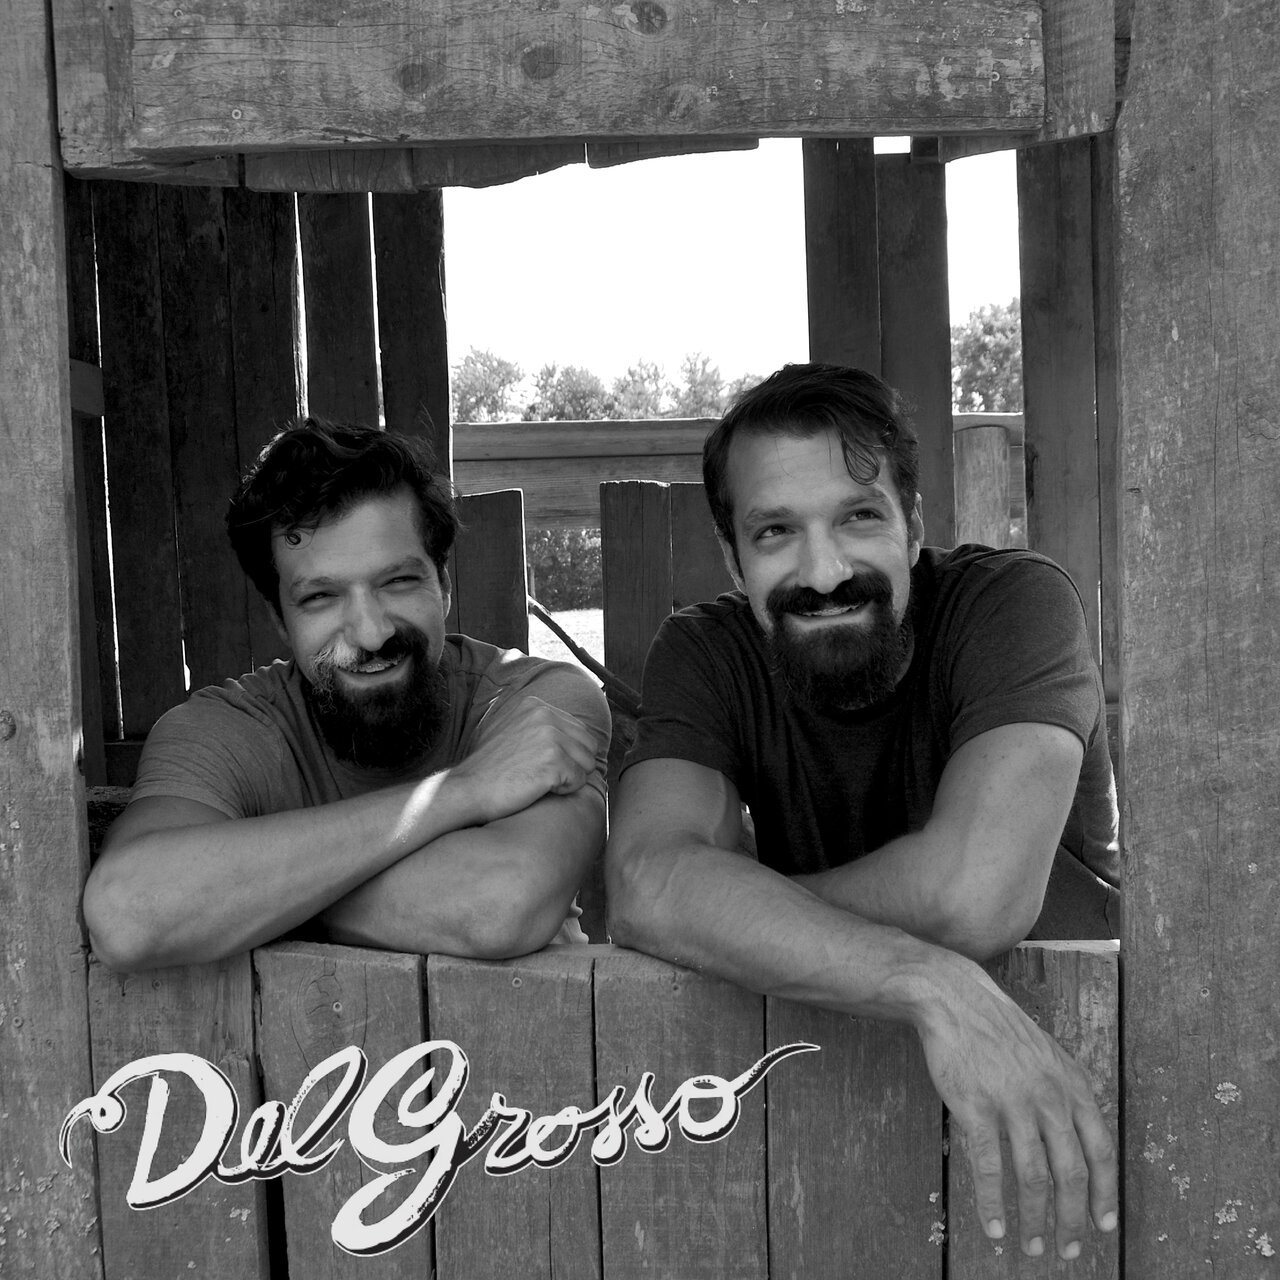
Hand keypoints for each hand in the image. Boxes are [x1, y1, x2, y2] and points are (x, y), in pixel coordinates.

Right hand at [447, 695, 598, 824]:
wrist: (466, 789)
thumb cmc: (488, 768)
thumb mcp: (510, 730)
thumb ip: (538, 724)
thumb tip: (574, 731)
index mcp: (535, 705)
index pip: (578, 729)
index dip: (568, 752)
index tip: (543, 763)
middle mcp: (544, 715)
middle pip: (588, 744)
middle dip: (574, 764)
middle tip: (546, 775)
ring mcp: (549, 736)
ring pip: (588, 763)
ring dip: (570, 777)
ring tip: (541, 781)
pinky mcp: (553, 761)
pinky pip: (579, 781)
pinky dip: (565, 790)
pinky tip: (540, 789)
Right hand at [916, 960, 1117, 1260]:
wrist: (954, 998)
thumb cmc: (999, 1029)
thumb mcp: (1048, 1055)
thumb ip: (1066, 1095)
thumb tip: (1081, 1143)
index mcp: (1073, 1085)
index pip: (1101, 1152)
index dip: (1105, 1195)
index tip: (1103, 1227)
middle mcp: (1049, 1096)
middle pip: (1071, 1173)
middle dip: (1072, 1220)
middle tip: (1067, 1251)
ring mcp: (1013, 1101)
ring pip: (1033, 1176)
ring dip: (1035, 1220)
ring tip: (1032, 1247)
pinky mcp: (977, 1106)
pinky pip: (990, 1167)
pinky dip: (993, 1204)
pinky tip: (994, 1228)